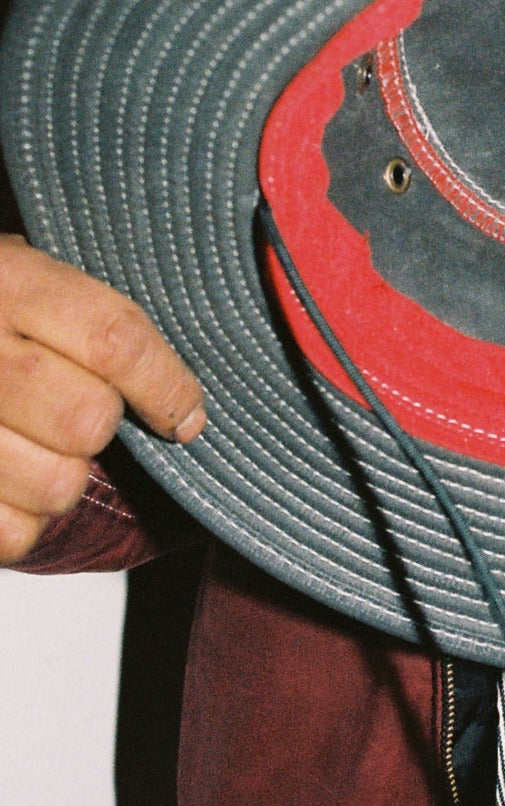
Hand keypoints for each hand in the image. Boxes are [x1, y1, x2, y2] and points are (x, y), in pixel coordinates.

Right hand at [0, 234, 204, 562]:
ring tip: (34, 447)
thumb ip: (84, 313)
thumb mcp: (20, 273)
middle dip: (99, 427)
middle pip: (88, 420)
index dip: (167, 387)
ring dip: (61, 478)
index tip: (185, 413)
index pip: (116, 340)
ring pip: (55, 485)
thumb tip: (181, 397)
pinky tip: (5, 482)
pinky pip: (11, 532)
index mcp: (7, 279)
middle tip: (81, 413)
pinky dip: (19, 521)